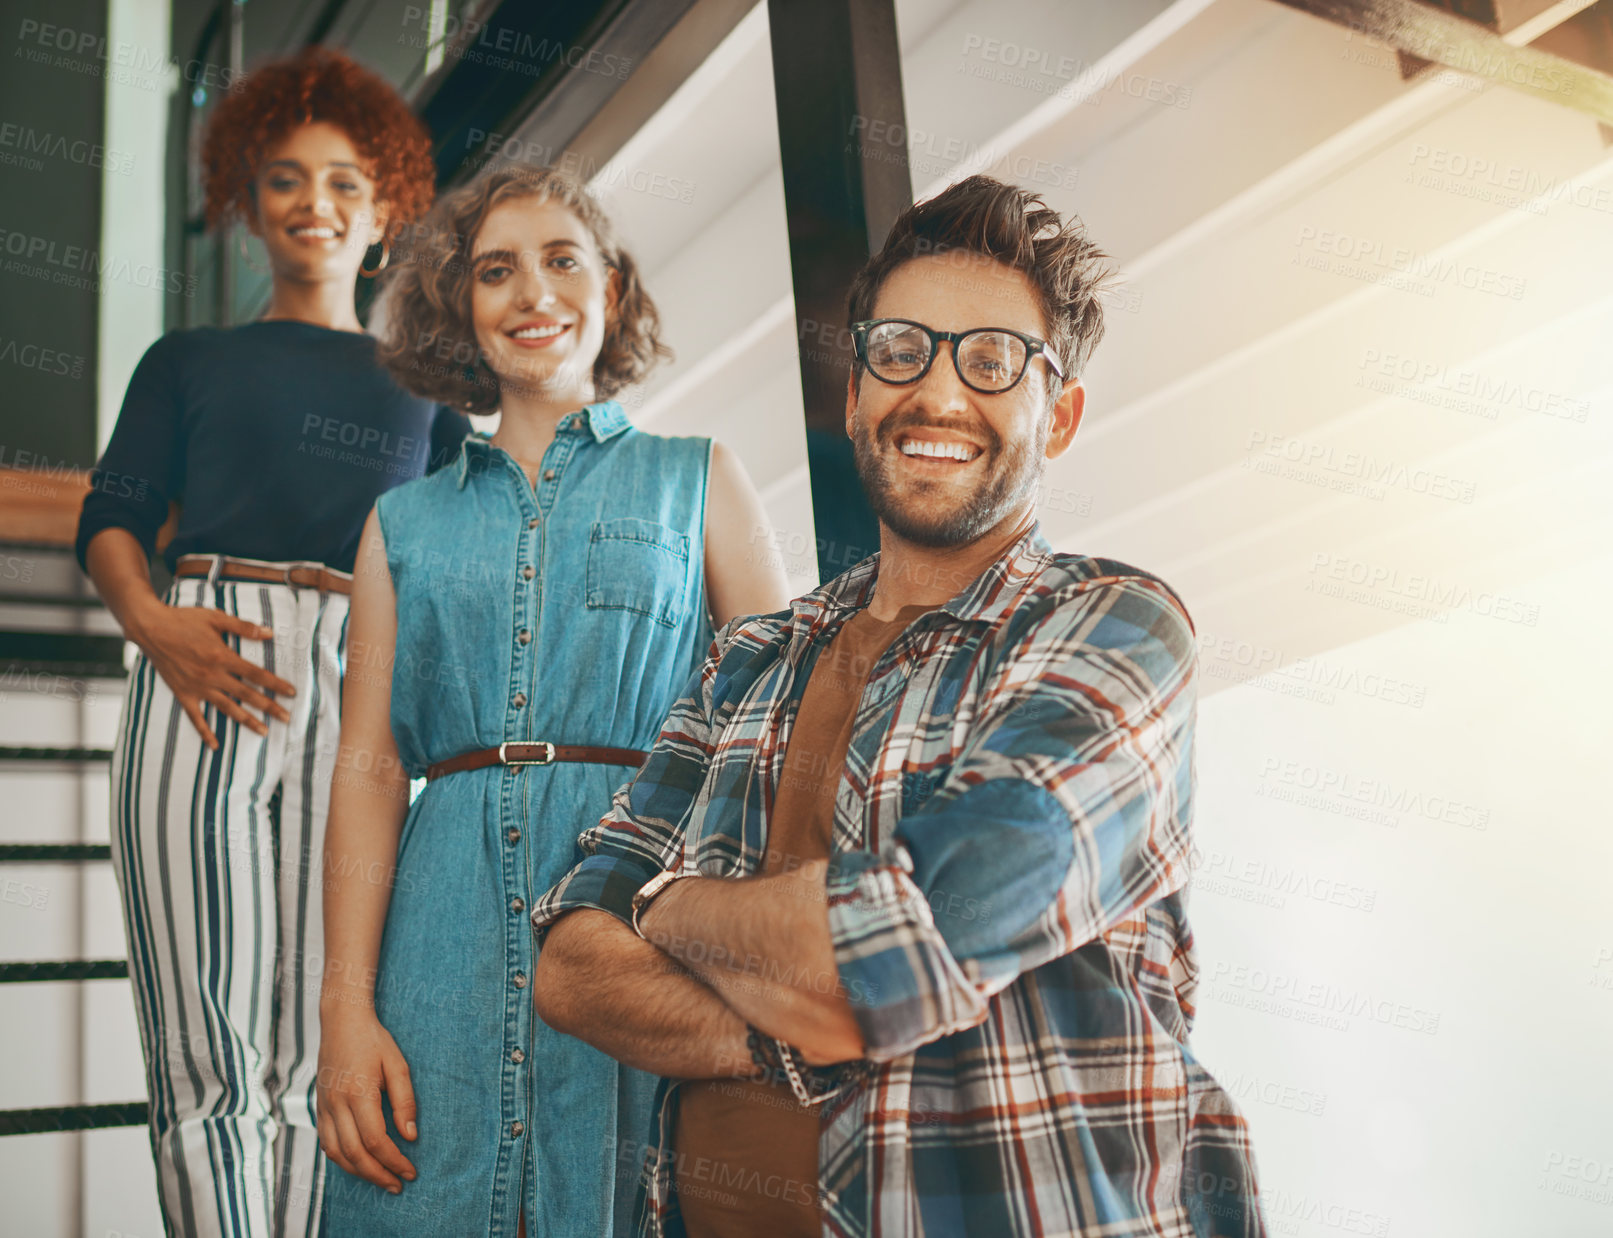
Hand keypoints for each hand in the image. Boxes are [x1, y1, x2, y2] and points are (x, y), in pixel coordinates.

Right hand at [129, 601, 294, 747]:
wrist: (150, 628)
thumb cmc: (184, 620)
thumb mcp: (216, 618)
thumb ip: (243, 627)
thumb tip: (270, 633)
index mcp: (223, 657)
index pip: (256, 674)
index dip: (276, 684)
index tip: (292, 693)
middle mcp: (212, 676)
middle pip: (247, 695)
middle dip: (269, 707)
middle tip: (287, 719)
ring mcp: (197, 687)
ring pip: (227, 708)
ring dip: (247, 721)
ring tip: (264, 731)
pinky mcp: (182, 694)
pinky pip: (195, 717)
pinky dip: (205, 732)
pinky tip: (215, 745)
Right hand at [315, 1010, 417, 1192]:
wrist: (341, 1021)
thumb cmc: (373, 1040)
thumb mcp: (398, 1064)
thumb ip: (405, 1101)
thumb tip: (410, 1135)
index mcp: (358, 1094)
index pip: (376, 1140)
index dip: (394, 1161)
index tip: (410, 1171)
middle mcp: (337, 1104)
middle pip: (355, 1154)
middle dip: (378, 1174)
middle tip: (398, 1185)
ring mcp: (324, 1107)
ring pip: (337, 1154)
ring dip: (359, 1172)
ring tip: (381, 1179)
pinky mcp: (319, 1107)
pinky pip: (326, 1143)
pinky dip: (341, 1159)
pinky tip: (358, 1163)